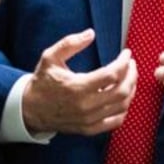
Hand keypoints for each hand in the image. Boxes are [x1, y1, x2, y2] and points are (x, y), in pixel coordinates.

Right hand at [22, 29, 136, 135]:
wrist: (31, 109)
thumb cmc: (42, 82)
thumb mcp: (51, 57)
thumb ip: (70, 43)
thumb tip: (91, 34)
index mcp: (78, 87)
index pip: (112, 74)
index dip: (124, 62)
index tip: (126, 54)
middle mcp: (86, 105)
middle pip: (122, 90)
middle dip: (132, 74)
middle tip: (131, 64)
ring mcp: (89, 119)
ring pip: (122, 106)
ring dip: (131, 90)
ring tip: (130, 77)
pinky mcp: (89, 129)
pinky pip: (115, 121)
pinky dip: (124, 109)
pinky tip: (124, 97)